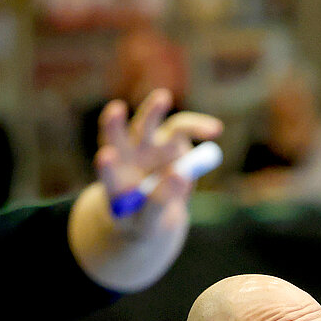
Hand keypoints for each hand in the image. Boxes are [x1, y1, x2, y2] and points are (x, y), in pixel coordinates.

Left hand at [93, 89, 222, 221]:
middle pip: (117, 136)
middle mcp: (127, 157)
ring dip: (153, 110)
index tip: (106, 157)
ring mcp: (148, 146)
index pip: (107, 172)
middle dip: (114, 124)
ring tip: (161, 98)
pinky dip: (198, 127)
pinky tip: (214, 130)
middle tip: (115, 109)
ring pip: (149, 124)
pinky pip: (184, 128)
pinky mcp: (171, 140)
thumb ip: (158, 204)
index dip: (106, 166)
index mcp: (115, 181)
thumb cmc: (143, 222)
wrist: (155, 215)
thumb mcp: (147, 223)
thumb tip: (180, 174)